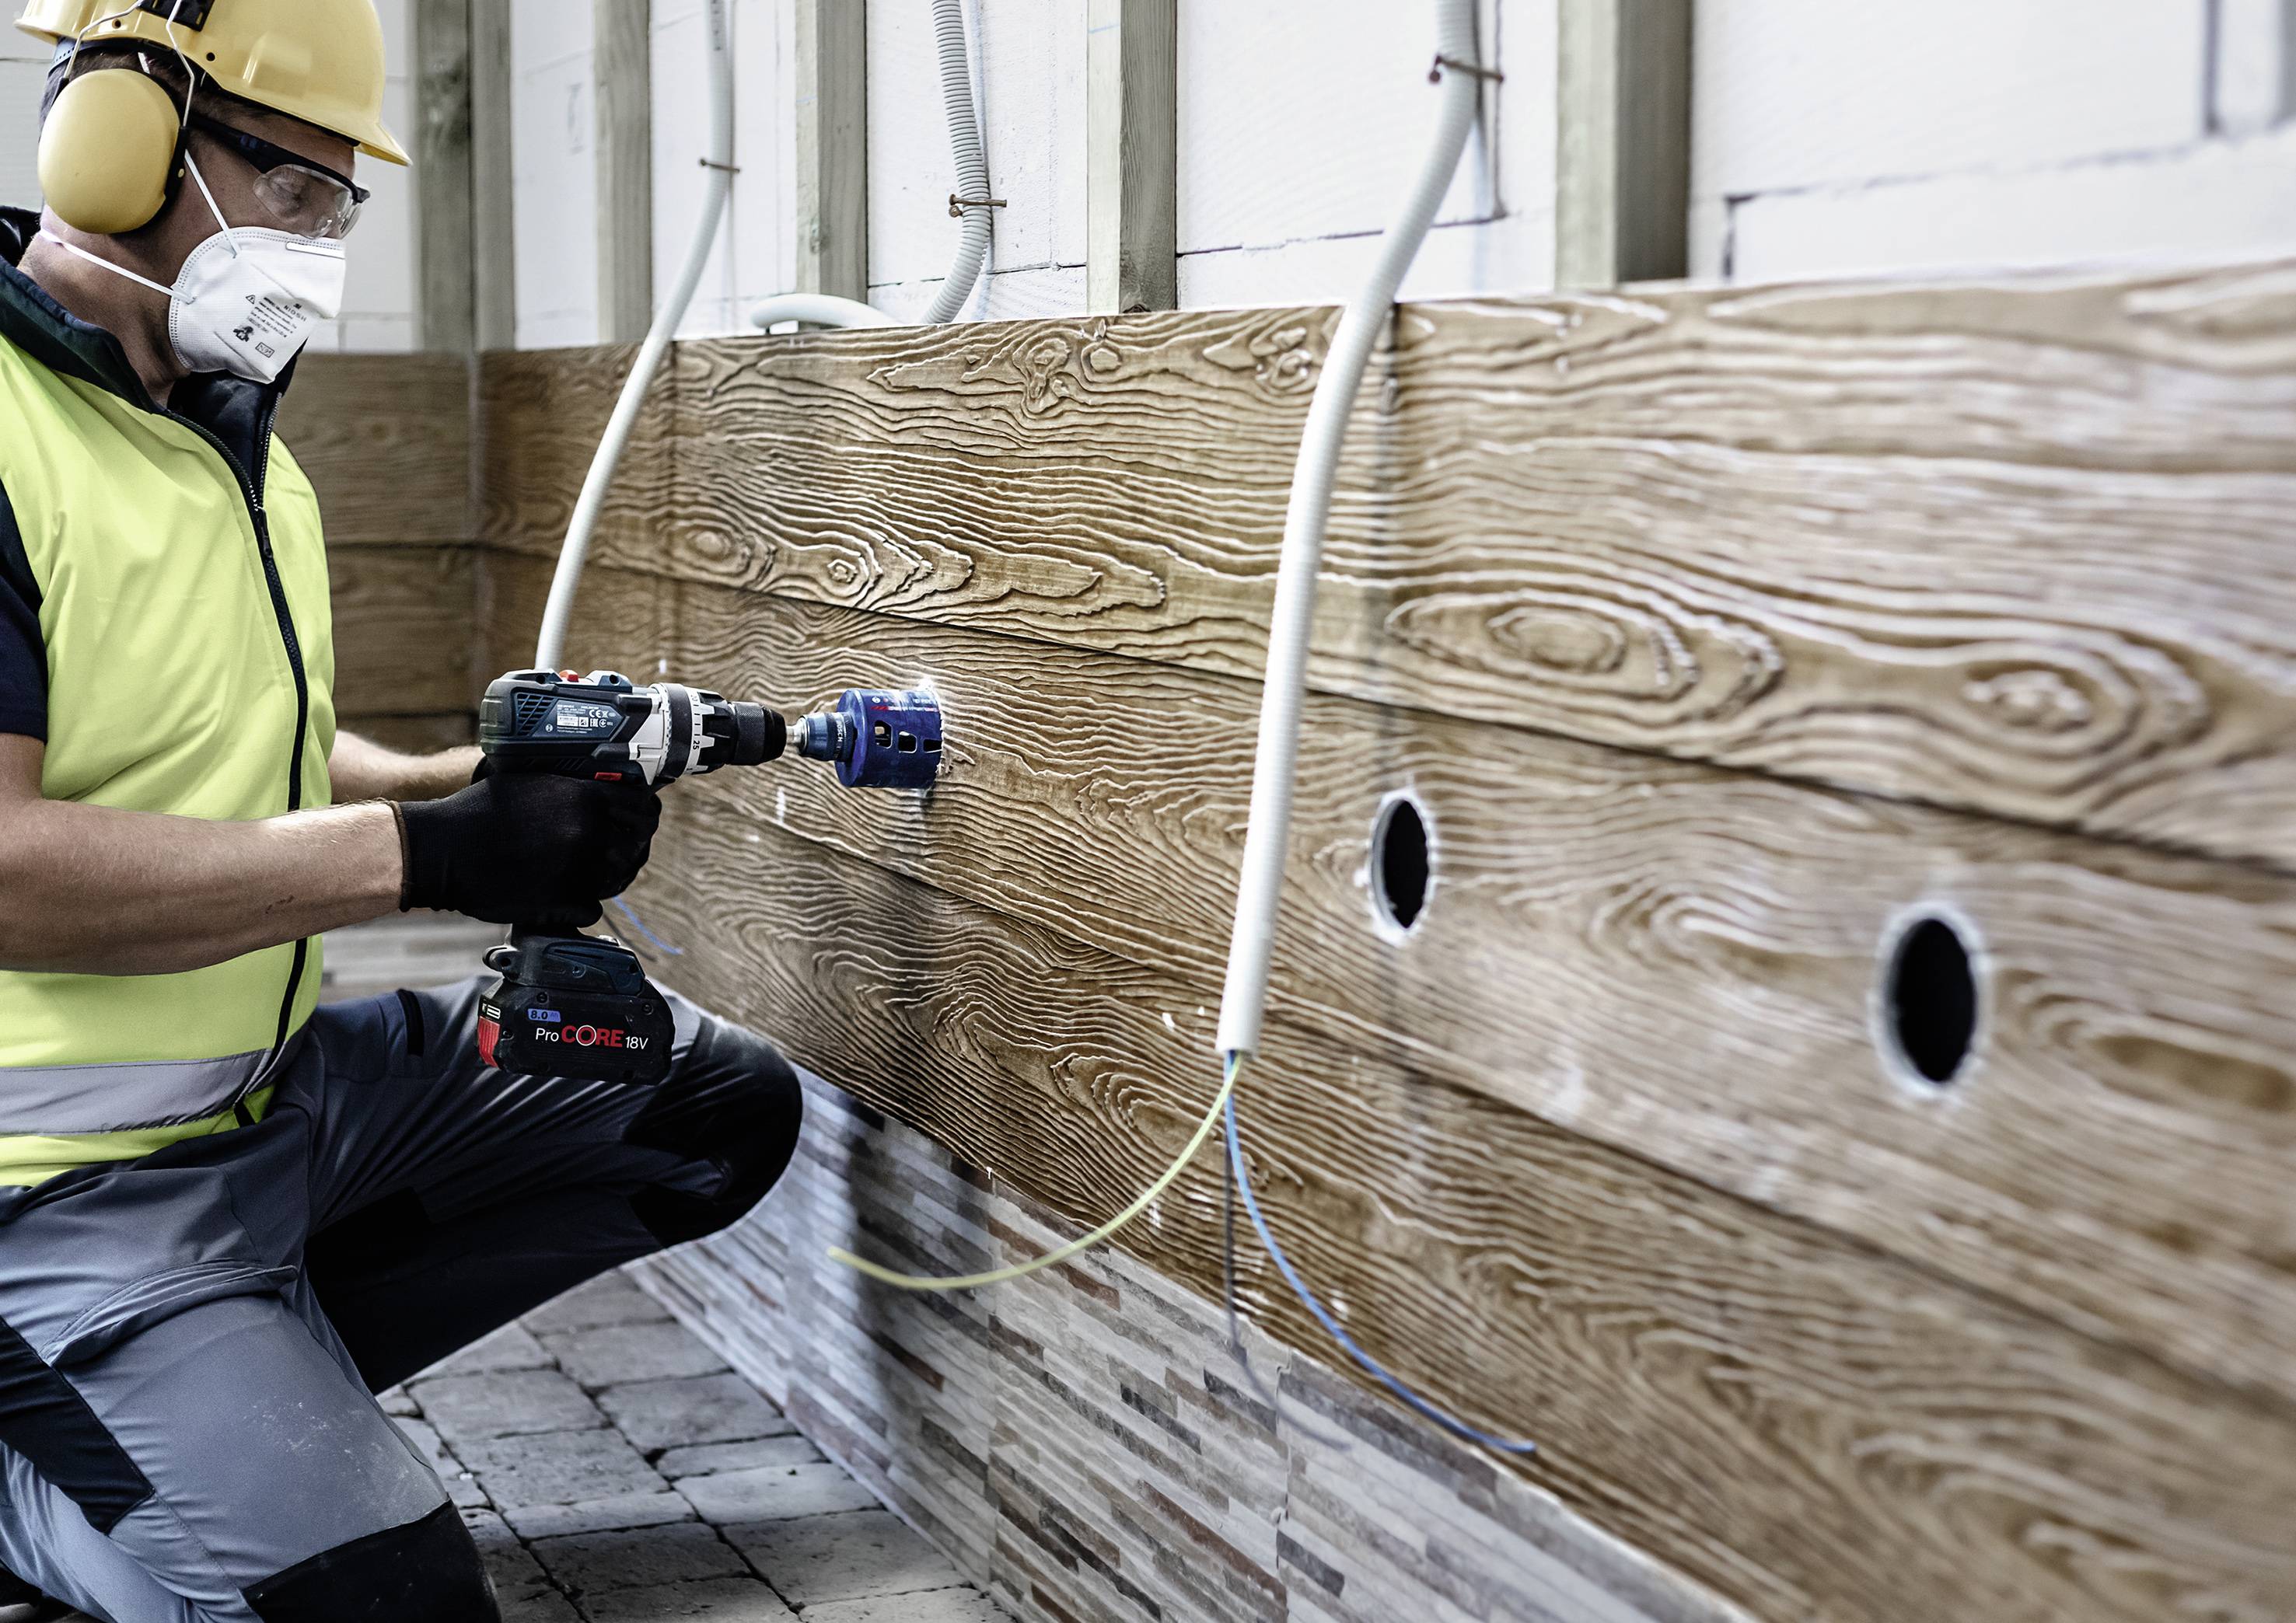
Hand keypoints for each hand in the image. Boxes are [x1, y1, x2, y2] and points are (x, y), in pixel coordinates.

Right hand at [396, 772, 661, 925]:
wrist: (443, 850)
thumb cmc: (479, 811)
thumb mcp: (531, 779)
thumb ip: (573, 785)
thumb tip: (604, 785)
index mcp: (586, 798)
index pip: (645, 808)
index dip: (646, 815)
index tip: (642, 819)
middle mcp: (590, 833)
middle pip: (637, 846)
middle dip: (630, 847)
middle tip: (618, 849)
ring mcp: (580, 870)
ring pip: (618, 879)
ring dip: (608, 876)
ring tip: (588, 871)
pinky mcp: (564, 903)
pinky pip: (593, 908)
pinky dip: (583, 903)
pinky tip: (566, 893)